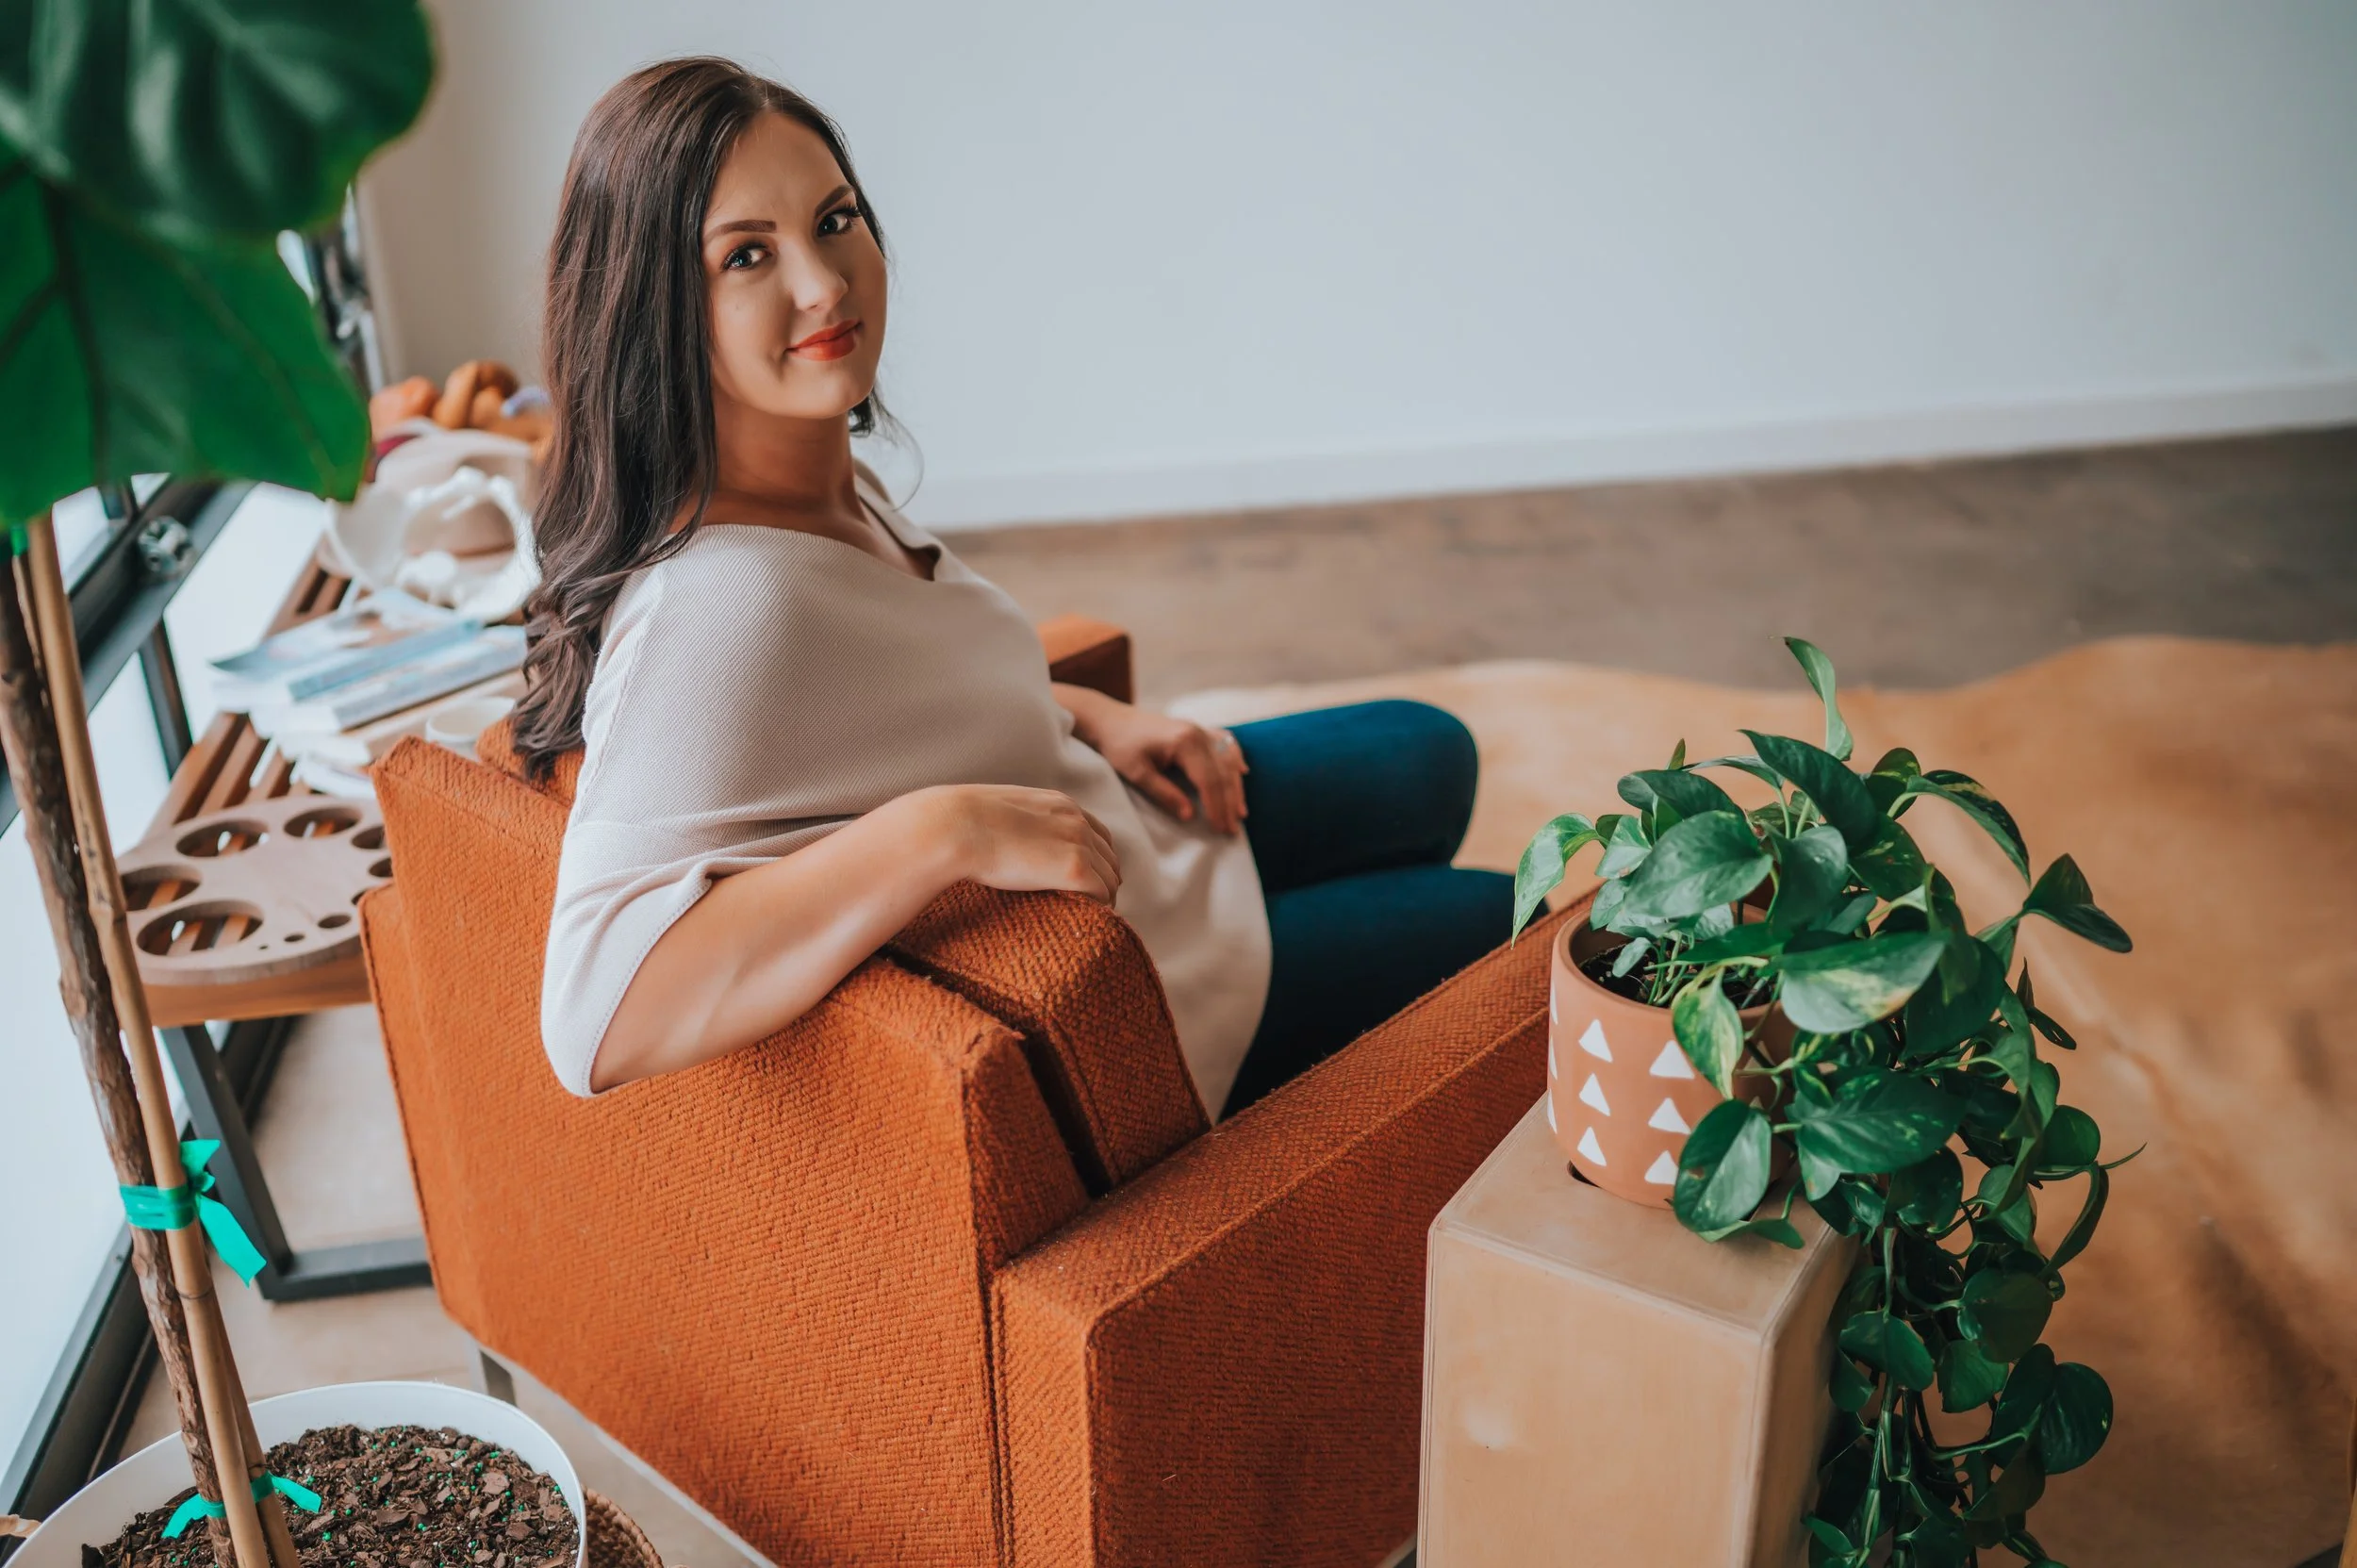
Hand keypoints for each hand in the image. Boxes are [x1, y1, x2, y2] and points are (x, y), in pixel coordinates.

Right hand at [898, 783, 1121, 902]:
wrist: (955, 827)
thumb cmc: (961, 822)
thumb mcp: (1000, 812)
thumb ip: (1014, 822)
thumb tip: (998, 835)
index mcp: (1060, 804)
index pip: (1098, 834)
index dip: (1097, 858)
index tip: (1090, 879)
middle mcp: (1076, 821)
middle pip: (1110, 858)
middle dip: (1105, 880)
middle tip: (1093, 904)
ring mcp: (1079, 844)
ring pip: (1110, 878)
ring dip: (1104, 897)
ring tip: (1091, 917)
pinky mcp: (1075, 870)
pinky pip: (1103, 894)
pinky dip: (1100, 907)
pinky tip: (1088, 919)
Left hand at [1057, 687, 1247, 832]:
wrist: (1112, 720)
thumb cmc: (1120, 746)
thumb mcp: (1137, 773)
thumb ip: (1164, 794)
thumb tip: (1189, 815)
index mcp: (1184, 742)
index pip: (1208, 780)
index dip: (1216, 807)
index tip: (1219, 828)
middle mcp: (1198, 733)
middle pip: (1222, 773)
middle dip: (1229, 803)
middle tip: (1232, 830)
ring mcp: (1200, 729)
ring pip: (1228, 760)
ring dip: (1235, 787)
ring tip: (1240, 813)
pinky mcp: (1198, 730)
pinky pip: (1225, 744)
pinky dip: (1235, 759)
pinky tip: (1243, 773)